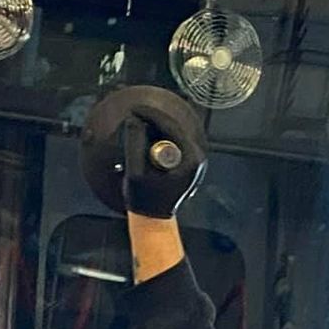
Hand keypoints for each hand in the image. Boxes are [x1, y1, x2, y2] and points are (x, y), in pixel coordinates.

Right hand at [119, 92, 206, 218]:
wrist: (153, 219)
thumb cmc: (146, 201)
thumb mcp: (135, 171)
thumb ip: (134, 144)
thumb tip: (134, 120)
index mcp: (189, 160)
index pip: (171, 127)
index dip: (151, 115)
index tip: (135, 109)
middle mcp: (194, 158)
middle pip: (173, 128)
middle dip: (152, 120)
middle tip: (134, 115)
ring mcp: (191, 160)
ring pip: (172, 134)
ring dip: (154, 128)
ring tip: (136, 126)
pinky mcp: (184, 162)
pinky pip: (171, 142)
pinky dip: (157, 137)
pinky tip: (144, 138)